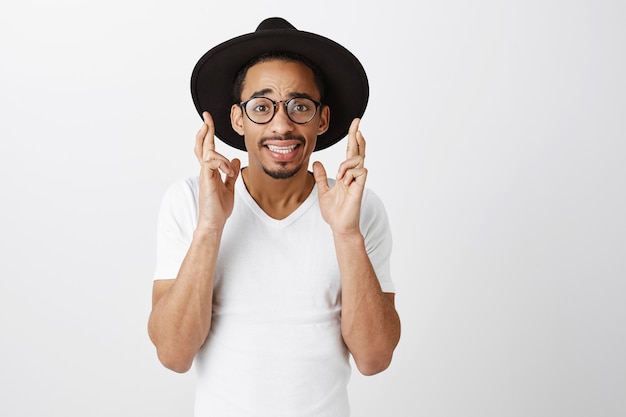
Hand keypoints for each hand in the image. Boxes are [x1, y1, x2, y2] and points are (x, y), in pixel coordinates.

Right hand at [194, 111, 240, 231]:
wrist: (214, 222)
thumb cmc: (219, 208)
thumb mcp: (229, 187)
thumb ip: (230, 174)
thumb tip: (234, 161)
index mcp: (210, 171)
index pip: (207, 148)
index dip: (207, 135)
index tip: (208, 121)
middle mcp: (205, 171)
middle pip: (201, 146)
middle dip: (204, 130)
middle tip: (206, 118)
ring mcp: (204, 175)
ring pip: (207, 152)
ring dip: (220, 156)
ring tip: (229, 173)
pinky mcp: (206, 180)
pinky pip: (211, 162)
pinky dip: (222, 164)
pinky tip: (229, 174)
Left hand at [313, 118, 366, 234]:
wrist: (339, 226)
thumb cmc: (334, 212)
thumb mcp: (323, 190)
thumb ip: (321, 176)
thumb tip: (317, 162)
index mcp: (346, 174)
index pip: (351, 152)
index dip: (353, 139)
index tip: (356, 126)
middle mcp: (353, 175)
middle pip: (358, 151)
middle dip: (357, 136)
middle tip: (357, 122)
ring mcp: (358, 181)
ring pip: (357, 159)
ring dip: (346, 165)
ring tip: (340, 178)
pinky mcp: (360, 187)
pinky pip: (359, 171)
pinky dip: (350, 173)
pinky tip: (345, 181)